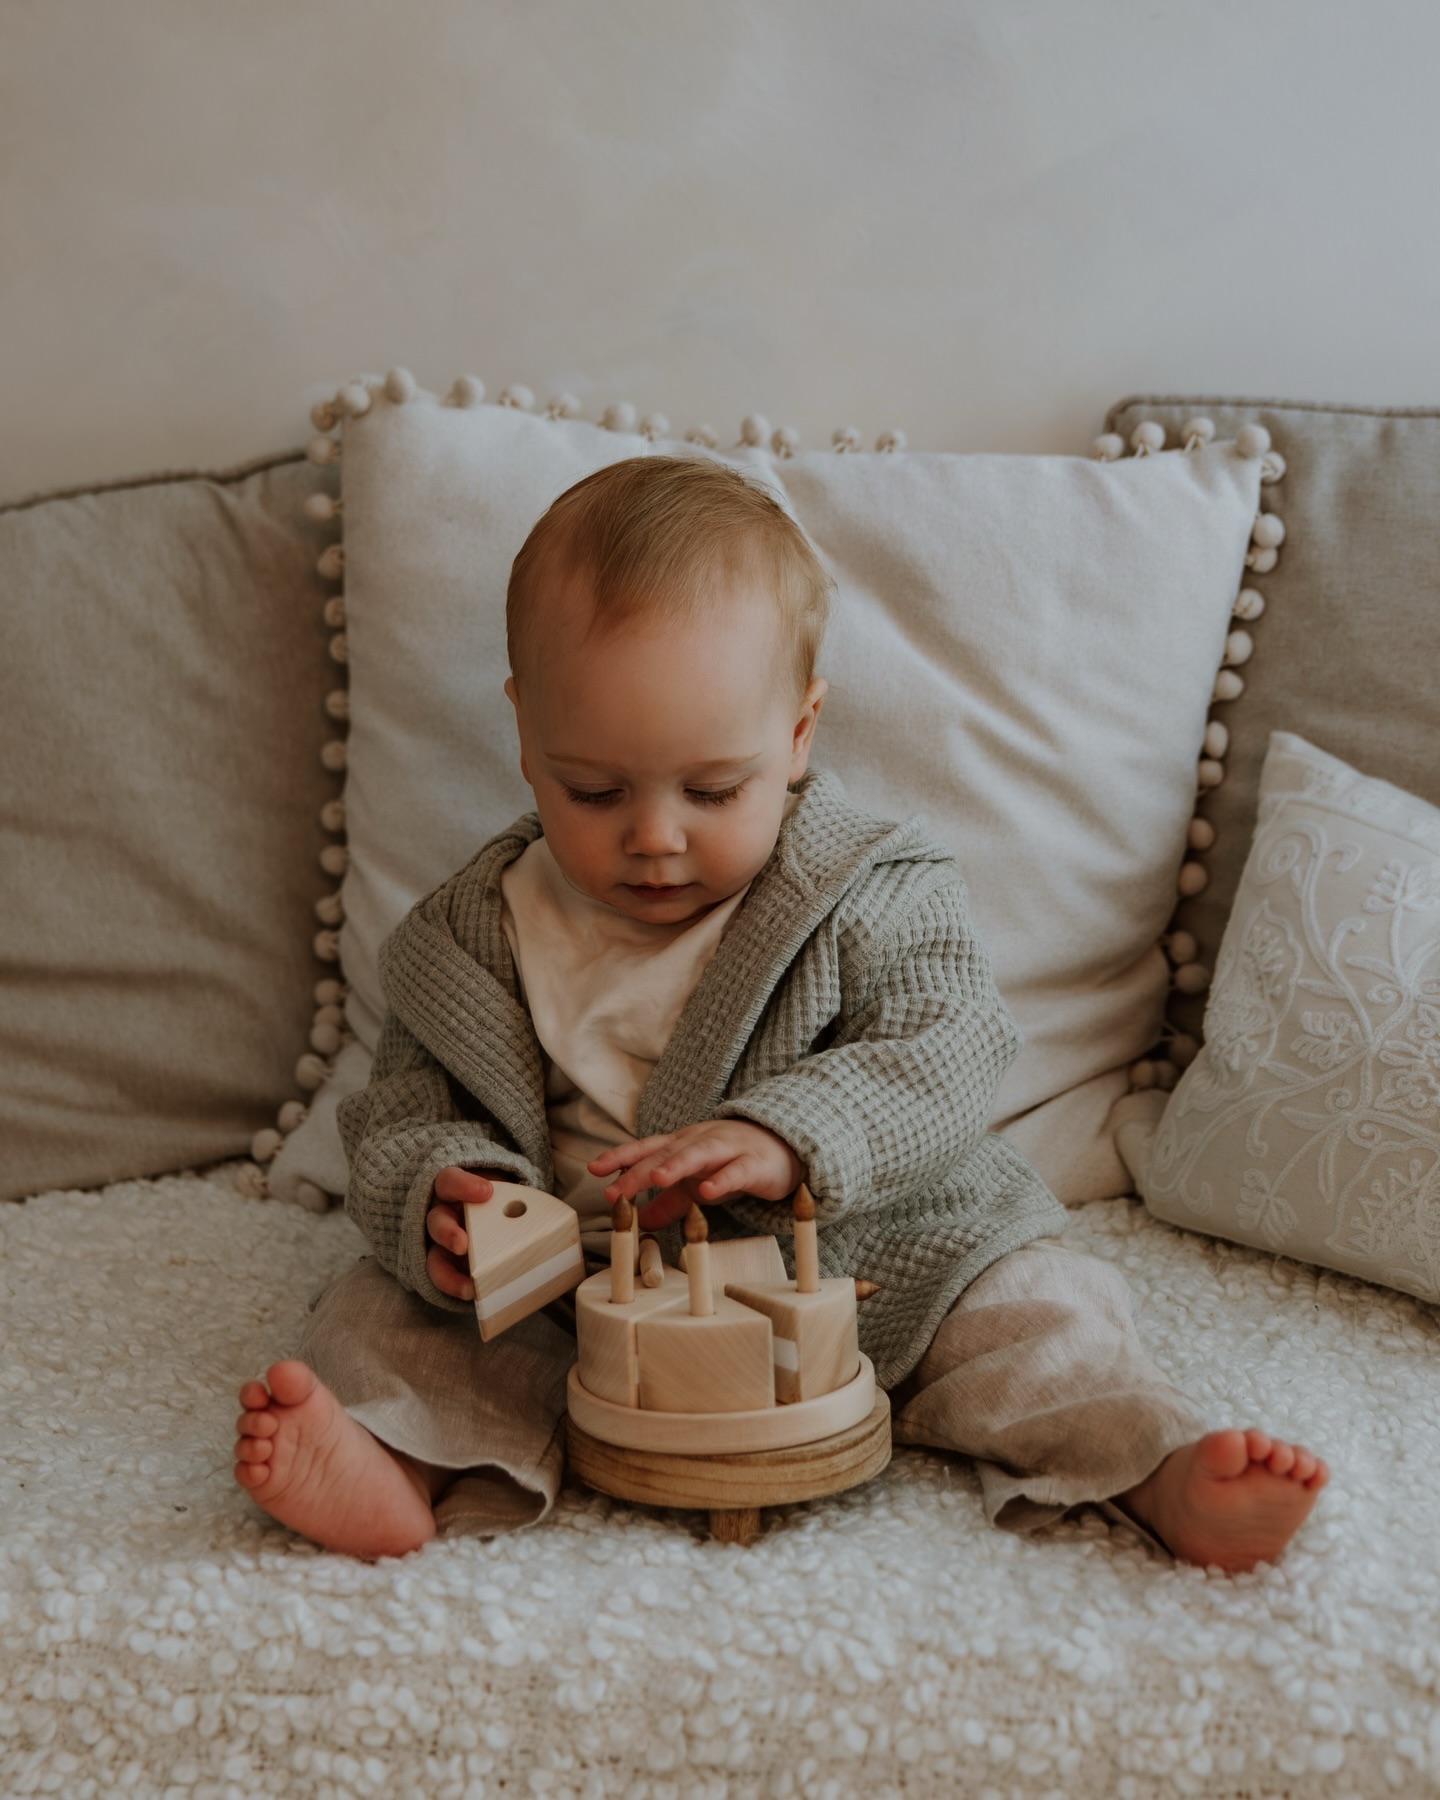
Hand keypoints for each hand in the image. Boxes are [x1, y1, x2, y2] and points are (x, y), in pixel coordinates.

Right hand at [426, 1166, 505, 1300]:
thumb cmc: (498, 1199)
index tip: (486, 1192)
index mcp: (453, 1190)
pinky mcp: (446, 1264)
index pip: (449, 1181)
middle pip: (435, 1221)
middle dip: (447, 1233)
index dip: (463, 1186)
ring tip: (468, 1287)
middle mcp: (442, 1215)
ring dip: (447, 1273)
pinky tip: (471, 1295)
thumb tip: (553, 1212)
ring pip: (434, 1256)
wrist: (495, 1212)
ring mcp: (441, 1242)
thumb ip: (515, 1197)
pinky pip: (443, 1278)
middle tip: (463, 1245)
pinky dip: (455, 1287)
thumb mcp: (502, 1191)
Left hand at [588, 1121, 802, 1229]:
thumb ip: (668, 1200)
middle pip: (666, 1154)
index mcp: (682, 1145)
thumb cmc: (733, 1161)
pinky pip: (737, 1171)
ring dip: (677, 1165)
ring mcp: (728, 1149)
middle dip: (639, 1171)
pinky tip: (708, 1191)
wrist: (784, 1146)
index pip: (646, 1149)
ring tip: (656, 1178)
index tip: (594, 1170)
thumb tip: (640, 1220)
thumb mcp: (696, 1181)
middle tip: (615, 1189)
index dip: (620, 1158)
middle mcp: (700, 1142)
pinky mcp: (754, 1163)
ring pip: (699, 1154)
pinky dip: (722, 1179)